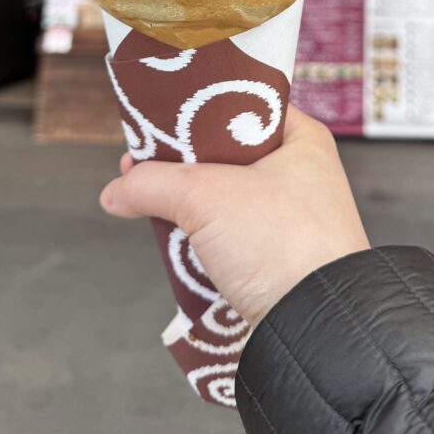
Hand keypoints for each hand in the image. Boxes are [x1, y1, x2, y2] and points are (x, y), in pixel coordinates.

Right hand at [100, 105, 369, 327]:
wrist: (316, 328)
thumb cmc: (281, 244)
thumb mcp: (205, 197)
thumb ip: (153, 184)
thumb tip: (117, 191)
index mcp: (301, 139)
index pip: (241, 106)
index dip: (196, 111)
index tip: (157, 122)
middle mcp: (301, 174)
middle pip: (226, 154)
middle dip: (181, 162)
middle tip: (141, 164)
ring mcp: (292, 218)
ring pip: (225, 198)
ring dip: (187, 204)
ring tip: (147, 201)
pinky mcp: (279, 259)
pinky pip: (230, 236)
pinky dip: (202, 238)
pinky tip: (174, 239)